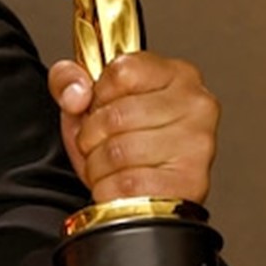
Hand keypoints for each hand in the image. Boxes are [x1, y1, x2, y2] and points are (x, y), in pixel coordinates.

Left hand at [49, 53, 218, 204]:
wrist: (146, 193)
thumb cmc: (124, 140)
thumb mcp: (89, 100)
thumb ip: (68, 79)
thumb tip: (76, 94)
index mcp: (177, 74)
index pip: (122, 72)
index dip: (98, 94)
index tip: (102, 106)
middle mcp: (196, 105)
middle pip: (116, 116)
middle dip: (91, 136)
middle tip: (99, 143)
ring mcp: (197, 144)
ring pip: (119, 153)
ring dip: (97, 166)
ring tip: (108, 165)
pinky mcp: (191, 182)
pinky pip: (128, 185)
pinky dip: (108, 189)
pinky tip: (118, 184)